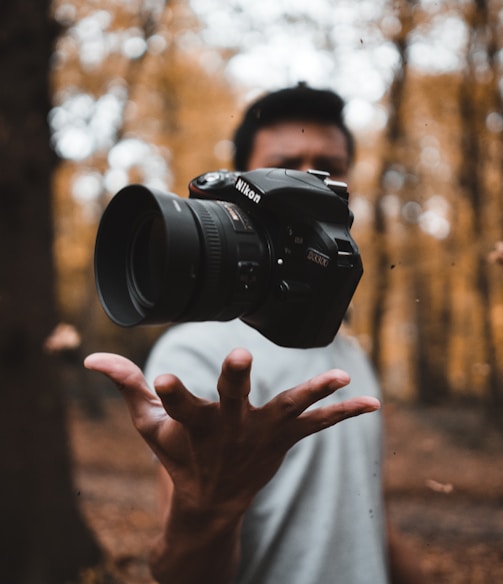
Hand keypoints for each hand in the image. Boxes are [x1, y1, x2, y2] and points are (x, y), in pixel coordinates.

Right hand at [84, 348, 379, 515]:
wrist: (211, 502)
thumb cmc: (178, 457)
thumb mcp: (148, 426)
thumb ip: (125, 386)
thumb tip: (89, 358)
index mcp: (192, 427)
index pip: (175, 407)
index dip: (170, 393)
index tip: (162, 378)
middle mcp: (228, 431)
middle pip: (231, 403)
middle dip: (235, 382)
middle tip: (241, 359)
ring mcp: (260, 437)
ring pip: (287, 411)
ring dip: (312, 393)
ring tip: (338, 377)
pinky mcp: (283, 441)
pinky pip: (317, 426)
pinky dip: (343, 414)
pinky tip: (373, 403)